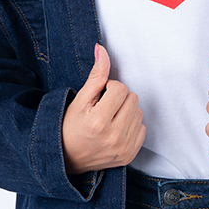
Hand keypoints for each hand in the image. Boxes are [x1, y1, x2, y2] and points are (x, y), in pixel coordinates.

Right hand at [62, 44, 145, 174]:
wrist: (65, 159)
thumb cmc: (69, 127)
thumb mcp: (79, 100)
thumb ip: (95, 75)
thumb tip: (102, 49)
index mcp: (98, 122)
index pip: (120, 89)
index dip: (109, 88)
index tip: (99, 97)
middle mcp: (113, 137)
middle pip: (133, 99)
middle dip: (119, 98)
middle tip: (103, 108)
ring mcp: (123, 149)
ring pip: (139, 113)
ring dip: (126, 111)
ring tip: (109, 118)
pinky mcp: (129, 156)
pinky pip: (143, 129)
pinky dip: (131, 125)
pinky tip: (116, 129)